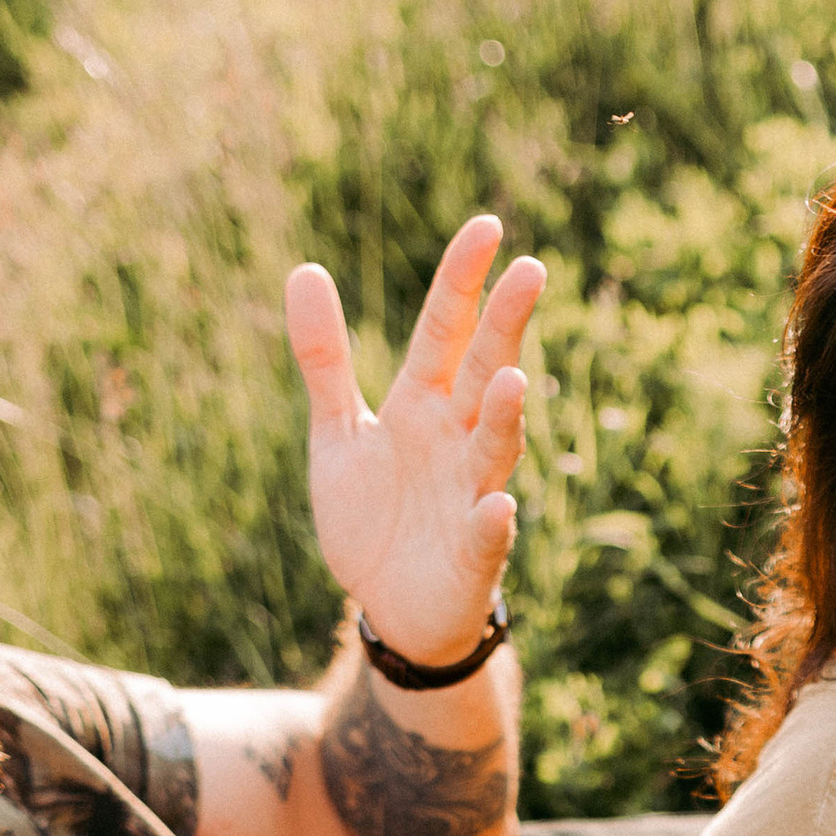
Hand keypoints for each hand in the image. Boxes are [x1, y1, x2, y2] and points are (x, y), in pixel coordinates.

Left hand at [286, 214, 545, 667]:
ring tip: (511, 378)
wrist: (390, 608)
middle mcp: (456, 441)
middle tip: (531, 270)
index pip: (446, 330)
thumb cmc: (374, 517)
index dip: (463, 281)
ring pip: (494, 448)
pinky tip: (497, 505)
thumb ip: (324, 360)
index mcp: (422, 405)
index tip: (488, 227)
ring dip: (505, 417)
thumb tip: (304, 269)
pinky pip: (486, 536)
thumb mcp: (336, 433)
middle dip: (506, 327)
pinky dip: (491, 522)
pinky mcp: (473, 556)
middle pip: (483, 372)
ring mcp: (470, 495)